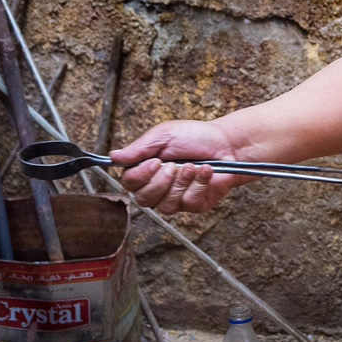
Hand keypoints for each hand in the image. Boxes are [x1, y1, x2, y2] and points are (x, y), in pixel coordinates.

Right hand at [112, 121, 247, 213]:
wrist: (228, 143)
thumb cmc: (196, 137)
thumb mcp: (164, 135)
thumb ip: (139, 148)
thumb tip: (113, 156)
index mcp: (147, 170)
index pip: (129, 184)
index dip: (139, 176)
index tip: (154, 161)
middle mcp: (159, 187)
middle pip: (143, 199)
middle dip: (160, 182)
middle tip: (174, 165)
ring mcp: (177, 198)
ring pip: (166, 205)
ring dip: (181, 183)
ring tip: (192, 166)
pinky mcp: (196, 204)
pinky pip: (189, 203)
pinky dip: (198, 185)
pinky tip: (207, 172)